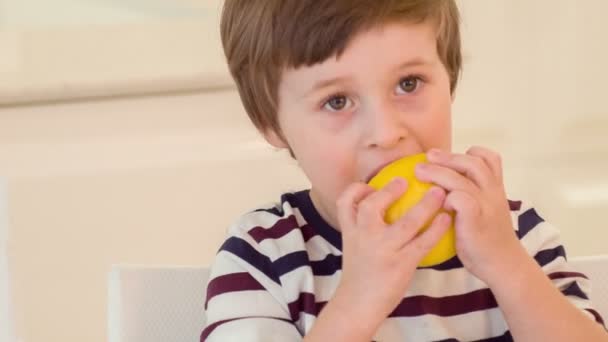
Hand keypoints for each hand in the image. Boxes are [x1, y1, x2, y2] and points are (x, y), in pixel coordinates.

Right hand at [334, 178, 451, 322]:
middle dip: (389, 191)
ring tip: (439, 193)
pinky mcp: (401, 264)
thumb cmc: (360, 274)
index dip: (356, 189)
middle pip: (371, 206)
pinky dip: (436, 229)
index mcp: (350, 231)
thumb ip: (363, 228)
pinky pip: (423, 242)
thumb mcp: (354, 247)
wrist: (358, 304)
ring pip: (406, 222)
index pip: (345, 202)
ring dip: (426, 205)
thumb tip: (380, 209)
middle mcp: (364, 237)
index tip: (371, 185)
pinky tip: (446, 220)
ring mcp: (383, 250)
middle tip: (406, 179)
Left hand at [414, 146, 527, 282]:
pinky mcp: (477, 220)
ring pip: (462, 179)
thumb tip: (439, 188)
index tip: (449, 156)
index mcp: (495, 188)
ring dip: (438, 172)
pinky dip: (447, 196)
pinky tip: (435, 201)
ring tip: (419, 171)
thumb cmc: (485, 240)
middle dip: (448, 156)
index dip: (470, 153)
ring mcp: (486, 205)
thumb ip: (469, 197)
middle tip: (427, 156)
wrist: (503, 264)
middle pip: (473, 163)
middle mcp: (493, 192)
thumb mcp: (483, 212)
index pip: (489, 159)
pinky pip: (460, 199)